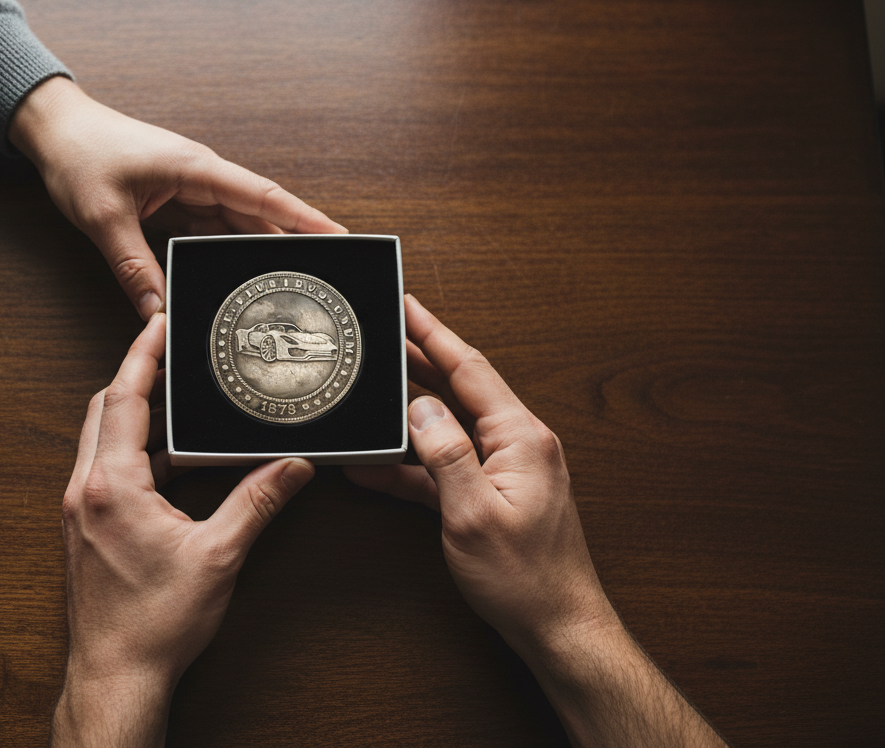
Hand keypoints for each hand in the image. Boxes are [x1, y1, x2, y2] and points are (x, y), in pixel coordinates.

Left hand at [9, 77, 345, 319]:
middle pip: (260, 214)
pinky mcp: (176, 200)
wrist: (53, 128)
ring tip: (289, 281)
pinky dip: (226, 251)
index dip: (305, 218)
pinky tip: (236, 276)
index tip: (342, 236)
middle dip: (294, 241)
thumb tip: (159, 312)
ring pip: (238, 225)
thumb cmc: (78, 155)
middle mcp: (202, 176)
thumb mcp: (103, 217)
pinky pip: (212, 229)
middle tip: (327, 273)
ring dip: (260, 249)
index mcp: (196, 168)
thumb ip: (133, 267)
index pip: (263, 197)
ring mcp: (191, 188)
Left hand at [54, 313, 314, 747]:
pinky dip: (134, 452)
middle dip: (138, 375)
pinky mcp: (84, 530)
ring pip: (101, 439)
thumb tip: (294, 467)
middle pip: (104, 409)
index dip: (143, 354)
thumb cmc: (154, 624)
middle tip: (172, 352)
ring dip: (136, 415)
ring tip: (179, 402)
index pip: (124, 397)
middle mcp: (86, 490)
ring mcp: (80, 511)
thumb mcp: (218, 556)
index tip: (159, 322)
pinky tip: (170, 463)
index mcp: (112, 485)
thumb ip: (257, 503)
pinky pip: (104, 470)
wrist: (116, 677)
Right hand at [347, 294, 612, 650]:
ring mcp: (508, 467)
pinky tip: (378, 465)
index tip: (407, 306)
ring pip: (451, 425)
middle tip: (384, 335)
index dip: (434, 334)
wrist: (559, 626)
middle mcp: (520, 443)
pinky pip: (449, 464)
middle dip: (420, 360)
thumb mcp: (473, 515)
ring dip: (410, 414)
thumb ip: (445, 455)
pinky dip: (415, 462)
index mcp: (521, 437)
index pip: (470, 369)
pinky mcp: (496, 492)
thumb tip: (420, 410)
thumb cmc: (527, 579)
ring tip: (373, 392)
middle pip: (461, 387)